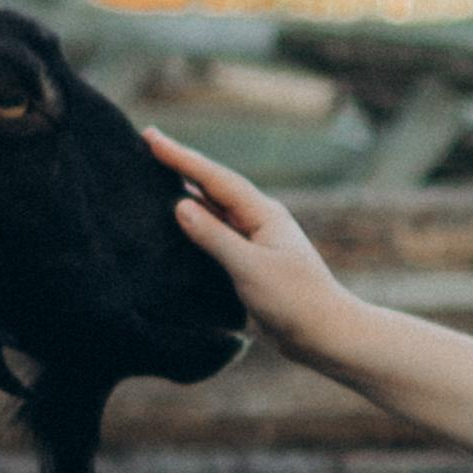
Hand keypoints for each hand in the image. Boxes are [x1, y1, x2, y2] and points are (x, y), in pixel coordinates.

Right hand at [146, 129, 357, 356]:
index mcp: (262, 213)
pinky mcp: (250, 264)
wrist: (325, 335)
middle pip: (213, 187)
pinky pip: (215, 236)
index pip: (215, 178)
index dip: (181, 157)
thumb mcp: (250, 268)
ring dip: (185, 194)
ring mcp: (255, 242)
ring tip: (153, 178)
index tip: (150, 137)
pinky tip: (176, 225)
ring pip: (213, 211)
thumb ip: (214, 237)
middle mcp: (258, 221)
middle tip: (146, 144)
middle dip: (180, 167)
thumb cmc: (294, 301)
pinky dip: (194, 226)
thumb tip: (180, 205)